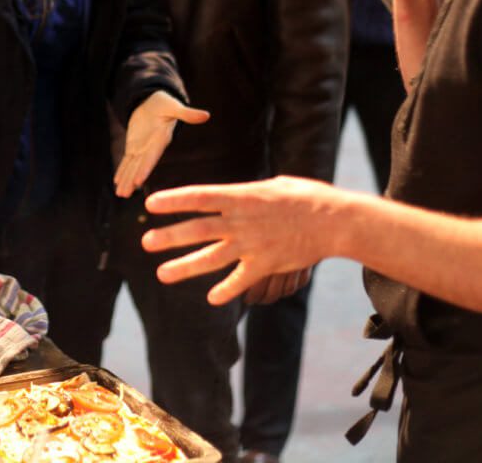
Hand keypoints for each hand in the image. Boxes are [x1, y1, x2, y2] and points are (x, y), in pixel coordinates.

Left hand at [114, 91, 209, 196]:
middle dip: (132, 180)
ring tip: (120, 194)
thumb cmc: (165, 103)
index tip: (138, 181)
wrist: (154, 102)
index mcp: (160, 140)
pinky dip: (122, 170)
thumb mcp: (174, 106)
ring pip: (132, 166)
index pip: (151, 157)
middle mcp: (151, 148)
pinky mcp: (133, 146)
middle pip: (140, 166)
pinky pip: (127, 160)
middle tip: (123, 194)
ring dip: (126, 180)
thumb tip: (206, 115)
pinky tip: (117, 182)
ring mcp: (142, 148)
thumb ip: (187, 114)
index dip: (144, 169)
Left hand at [140, 176, 348, 304]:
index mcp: (241, 197)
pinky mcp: (265, 264)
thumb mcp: (274, 184)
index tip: (151, 203)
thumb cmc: (307, 197)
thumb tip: (234, 196)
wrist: (335, 221)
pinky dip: (225, 290)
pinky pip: (239, 280)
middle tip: (146, 242)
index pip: (199, 197)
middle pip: (197, 230)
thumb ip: (248, 193)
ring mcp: (252, 245)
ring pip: (211, 258)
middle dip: (169, 237)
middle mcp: (241, 221)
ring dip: (185, 267)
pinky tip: (211, 298)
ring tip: (162, 274)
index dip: (174, 200)